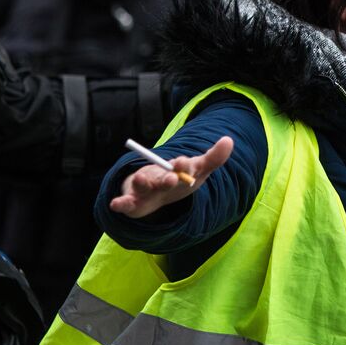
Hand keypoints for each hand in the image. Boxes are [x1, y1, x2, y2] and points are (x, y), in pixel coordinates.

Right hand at [109, 137, 233, 218]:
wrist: (156, 191)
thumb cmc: (180, 179)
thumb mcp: (199, 170)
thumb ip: (213, 158)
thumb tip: (229, 140)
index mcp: (174, 169)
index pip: (180, 166)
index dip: (183, 166)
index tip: (184, 163)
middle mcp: (157, 177)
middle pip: (161, 177)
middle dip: (165, 177)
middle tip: (171, 178)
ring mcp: (144, 189)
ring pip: (142, 185)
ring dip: (142, 182)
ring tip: (140, 179)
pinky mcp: (133, 203)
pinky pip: (126, 203)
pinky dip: (120, 204)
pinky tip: (116, 204)